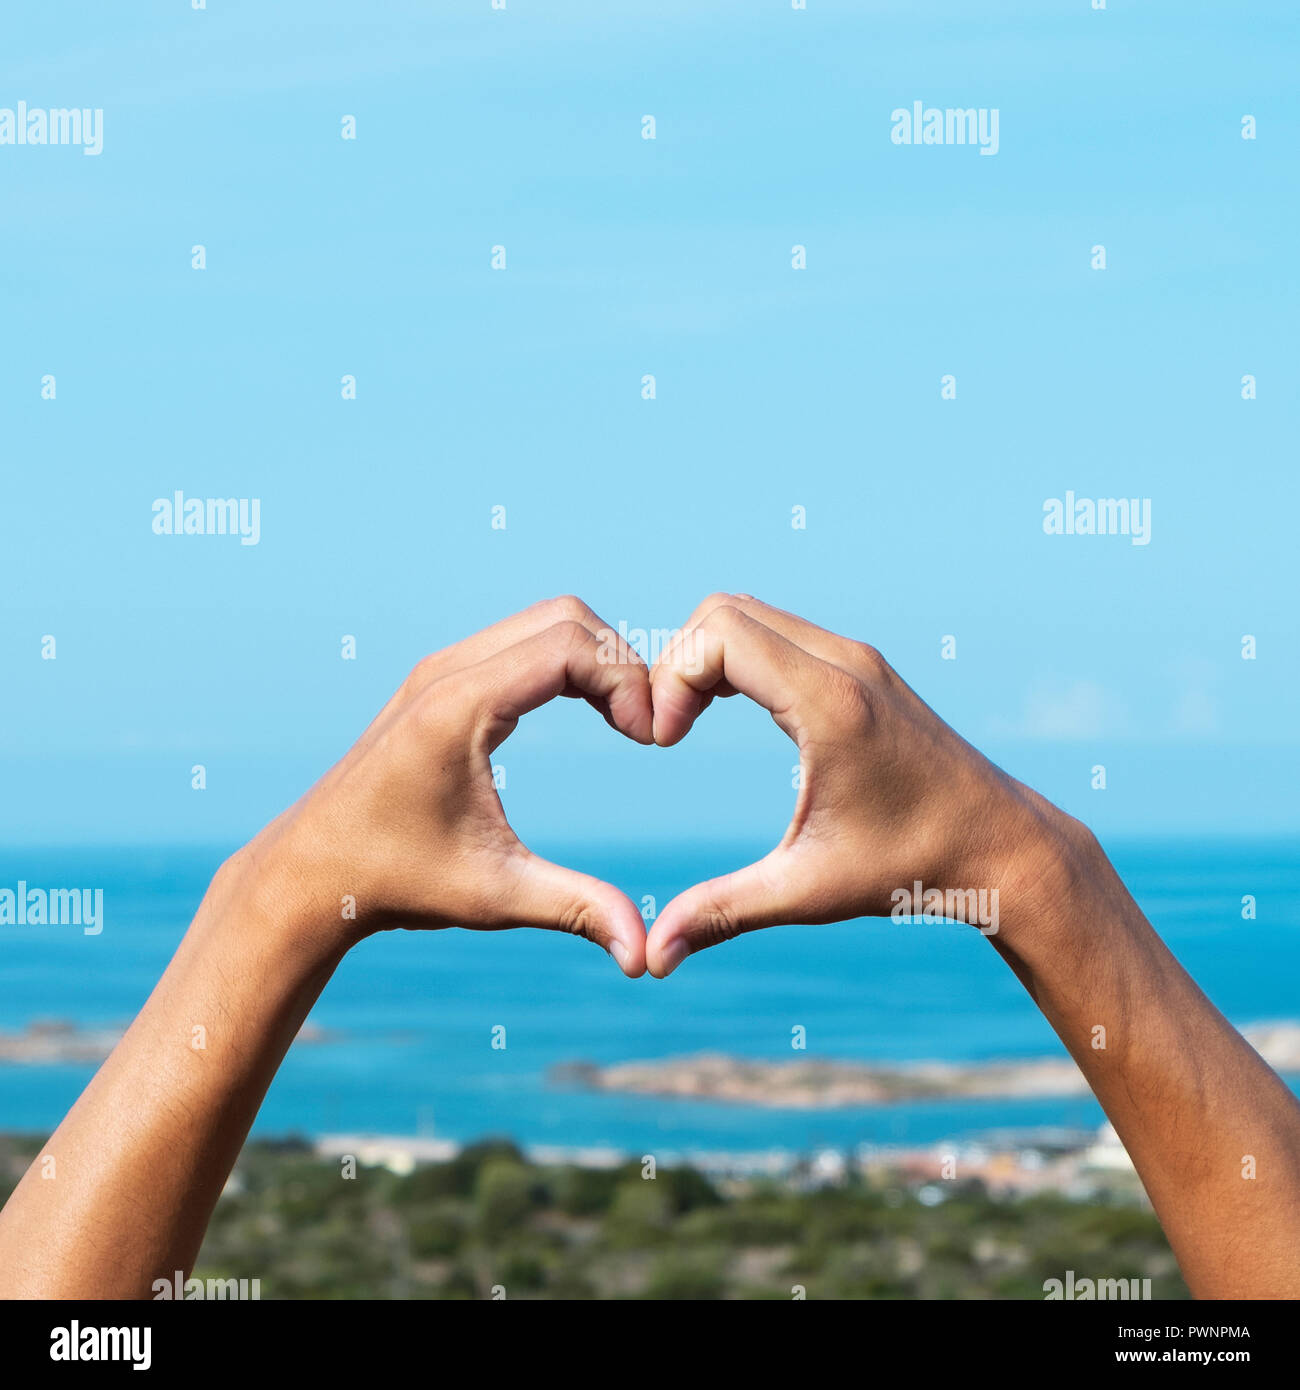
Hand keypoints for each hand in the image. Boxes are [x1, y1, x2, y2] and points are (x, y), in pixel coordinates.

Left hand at [236, 597, 653, 975]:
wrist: (311, 874)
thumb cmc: (396, 884)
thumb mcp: (495, 897)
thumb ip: (576, 909)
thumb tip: (644, 956)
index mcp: (460, 707)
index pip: (570, 646)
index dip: (628, 681)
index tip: (650, 739)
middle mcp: (448, 672)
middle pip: (566, 617)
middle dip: (621, 662)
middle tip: (646, 729)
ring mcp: (440, 670)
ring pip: (544, 620)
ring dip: (595, 658)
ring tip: (626, 722)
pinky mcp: (439, 681)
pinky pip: (520, 640)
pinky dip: (566, 661)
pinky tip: (588, 711)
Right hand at [645, 594, 1066, 975]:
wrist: (1003, 847)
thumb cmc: (912, 870)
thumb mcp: (807, 892)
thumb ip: (722, 913)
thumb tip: (655, 956)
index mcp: (830, 705)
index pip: (720, 634)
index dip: (671, 678)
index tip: (665, 741)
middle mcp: (846, 665)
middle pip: (725, 610)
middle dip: (678, 662)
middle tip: (668, 730)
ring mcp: (859, 659)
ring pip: (751, 613)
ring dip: (707, 656)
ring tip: (688, 721)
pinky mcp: (864, 668)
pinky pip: (780, 630)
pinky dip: (739, 655)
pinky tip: (729, 709)